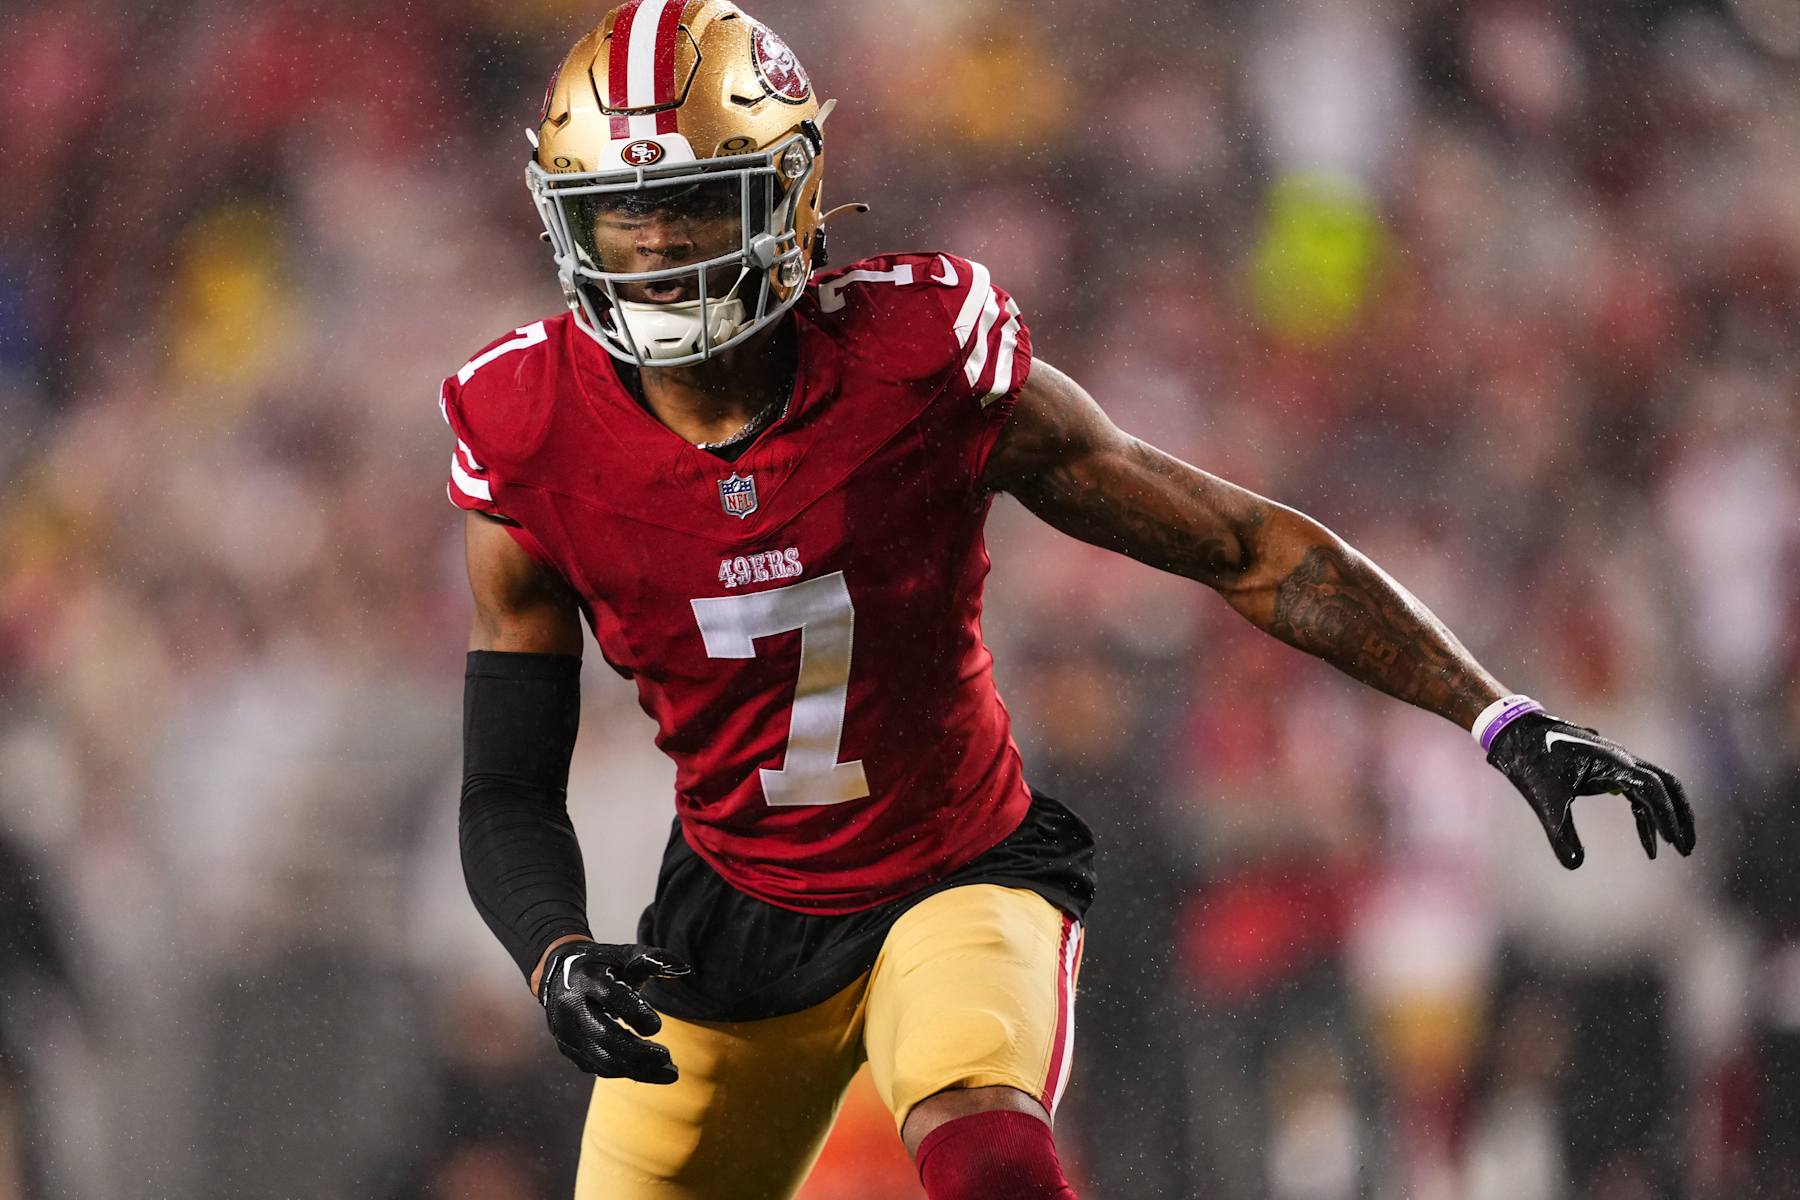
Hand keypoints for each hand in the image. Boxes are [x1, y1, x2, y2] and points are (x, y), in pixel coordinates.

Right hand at [537, 940, 691, 1081]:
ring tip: (669, 1072)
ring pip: (602, 1059)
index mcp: (587, 979)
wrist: (557, 975)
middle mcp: (572, 1007)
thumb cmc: (600, 965)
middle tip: (667, 1058)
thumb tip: (684, 968)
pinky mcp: (570, 1050)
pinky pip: (598, 1067)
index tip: (658, 1026)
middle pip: (604, 1036)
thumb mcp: (624, 955)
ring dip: (638, 1070)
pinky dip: (626, 1072)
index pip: (611, 998)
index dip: (636, 1013)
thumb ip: (653, 960)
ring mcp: (568, 1032)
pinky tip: (650, 1071)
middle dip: (638, 1052)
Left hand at [1487, 712, 1696, 868]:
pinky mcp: (1607, 771)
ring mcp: (1616, 764)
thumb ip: (1560, 832)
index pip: (1653, 788)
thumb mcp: (1544, 799)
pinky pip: (1637, 796)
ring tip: (1675, 850)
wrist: (1515, 733)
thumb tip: (1575, 865)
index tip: (1674, 843)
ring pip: (1656, 790)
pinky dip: (1646, 819)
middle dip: (1680, 815)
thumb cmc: (1530, 761)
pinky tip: (1648, 847)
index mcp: (1612, 761)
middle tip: (1688, 848)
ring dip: (1667, 818)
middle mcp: (1621, 759)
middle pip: (1667, 785)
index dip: (1666, 816)